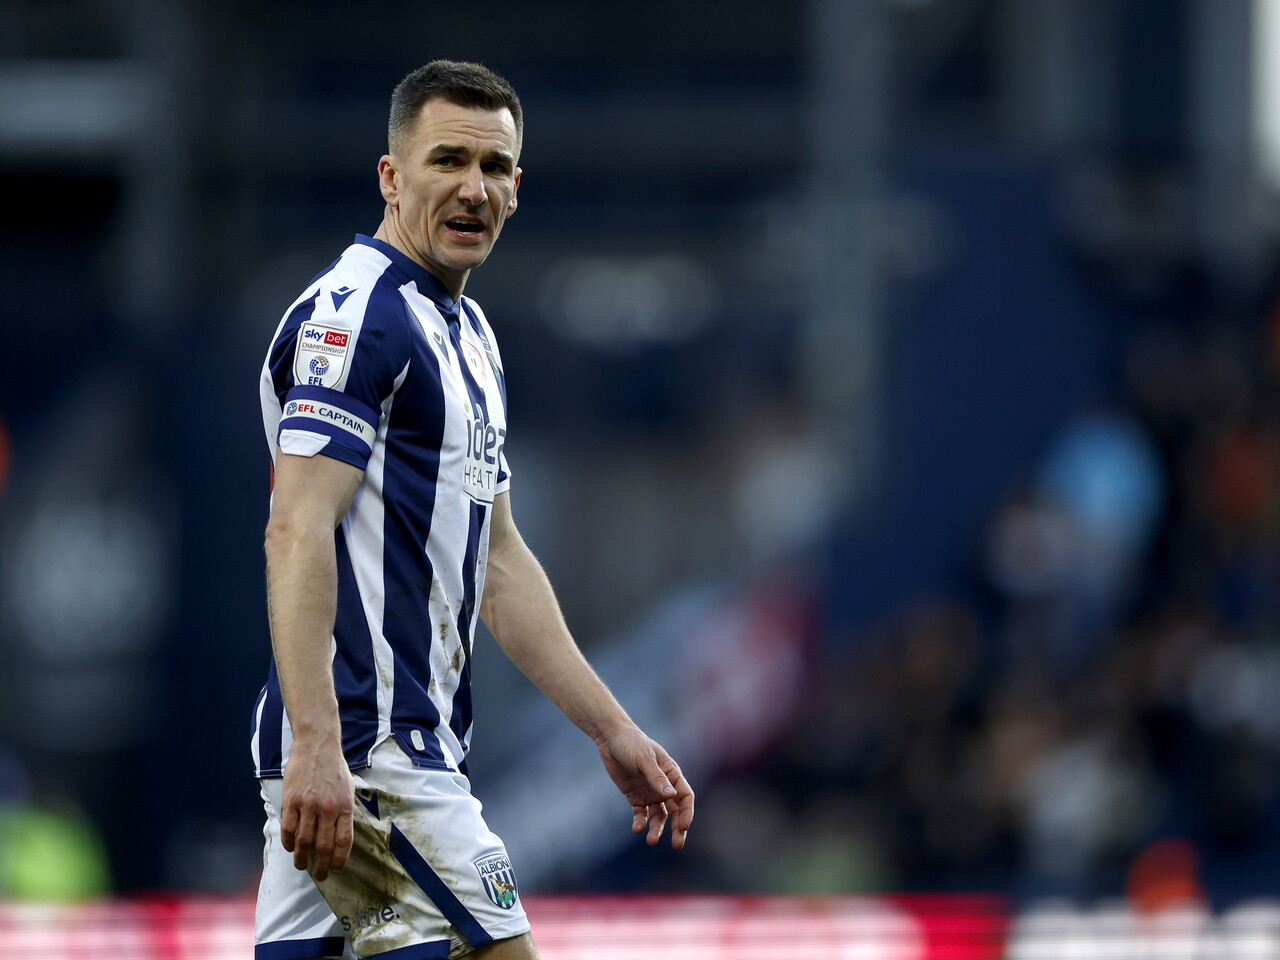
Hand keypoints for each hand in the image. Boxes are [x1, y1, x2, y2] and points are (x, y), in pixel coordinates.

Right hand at [279, 735, 354, 880]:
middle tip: (319, 876)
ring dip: (302, 858)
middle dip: (321, 866)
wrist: (317, 745)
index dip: (339, 860)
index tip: (336, 870)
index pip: (344, 841)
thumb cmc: (334, 768)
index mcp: (345, 806)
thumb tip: (340, 837)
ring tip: (302, 865)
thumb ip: (345, 812)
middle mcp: (328, 808)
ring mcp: (308, 805)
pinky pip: (288, 828)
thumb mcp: (348, 789)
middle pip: (323, 846)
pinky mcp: (291, 800)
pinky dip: (288, 842)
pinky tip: (289, 847)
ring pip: (303, 841)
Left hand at [597, 727, 694, 848]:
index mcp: (672, 774)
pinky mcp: (636, 797)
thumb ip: (657, 777)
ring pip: (660, 816)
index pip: (685, 797)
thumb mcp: (644, 759)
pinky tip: (637, 828)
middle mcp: (664, 786)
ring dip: (657, 829)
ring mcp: (650, 793)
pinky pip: (641, 814)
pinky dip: (640, 822)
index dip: (687, 812)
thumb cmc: (632, 744)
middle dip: (678, 828)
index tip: (684, 826)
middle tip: (678, 845)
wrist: (611, 739)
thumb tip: (672, 796)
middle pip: (676, 811)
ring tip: (651, 840)